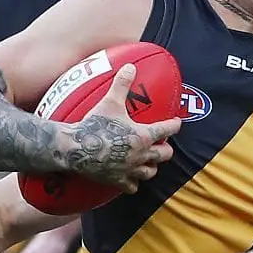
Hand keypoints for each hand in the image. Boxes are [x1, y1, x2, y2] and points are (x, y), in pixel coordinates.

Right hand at [68, 64, 181, 191]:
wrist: (75, 148)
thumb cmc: (95, 123)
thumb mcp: (110, 101)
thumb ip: (122, 84)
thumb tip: (130, 66)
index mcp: (143, 135)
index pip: (168, 129)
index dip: (175, 125)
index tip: (177, 122)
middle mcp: (141, 154)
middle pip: (164, 154)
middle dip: (165, 149)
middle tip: (161, 144)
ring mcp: (130, 169)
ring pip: (150, 172)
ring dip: (151, 166)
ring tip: (148, 161)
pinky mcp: (117, 181)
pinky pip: (132, 186)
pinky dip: (133, 183)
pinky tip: (130, 178)